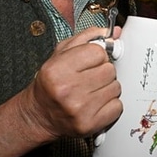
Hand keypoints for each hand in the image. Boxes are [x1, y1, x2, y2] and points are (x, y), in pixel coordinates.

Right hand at [19, 26, 122, 141]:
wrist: (39, 114)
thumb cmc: (51, 83)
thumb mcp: (61, 54)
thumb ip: (87, 38)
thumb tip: (114, 32)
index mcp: (58, 69)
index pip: (98, 52)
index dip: (97, 56)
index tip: (90, 62)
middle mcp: (67, 90)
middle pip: (109, 70)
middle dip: (103, 72)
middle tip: (90, 77)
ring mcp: (79, 109)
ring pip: (115, 88)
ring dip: (108, 88)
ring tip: (92, 91)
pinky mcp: (89, 125)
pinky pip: (117, 107)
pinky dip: (111, 105)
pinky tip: (96, 104)